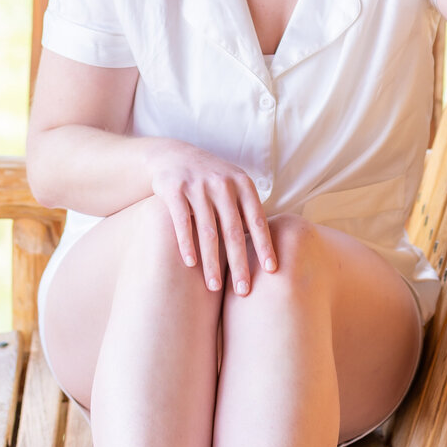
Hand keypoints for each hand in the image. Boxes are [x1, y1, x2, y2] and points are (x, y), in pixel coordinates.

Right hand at [149, 143, 276, 294]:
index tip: (271, 271)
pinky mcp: (175, 190)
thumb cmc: (211, 180)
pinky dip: (187, 244)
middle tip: (243, 291)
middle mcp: (222, 184)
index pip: (257, 219)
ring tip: (214, 286)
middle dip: (239, 264)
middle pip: (233, 231)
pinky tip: (191, 264)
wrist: (174, 155)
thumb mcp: (233, 186)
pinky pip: (182, 223)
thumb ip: (247, 211)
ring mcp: (198, 186)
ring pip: (208, 232)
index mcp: (242, 184)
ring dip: (212, 262)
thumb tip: (266, 247)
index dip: (265, 245)